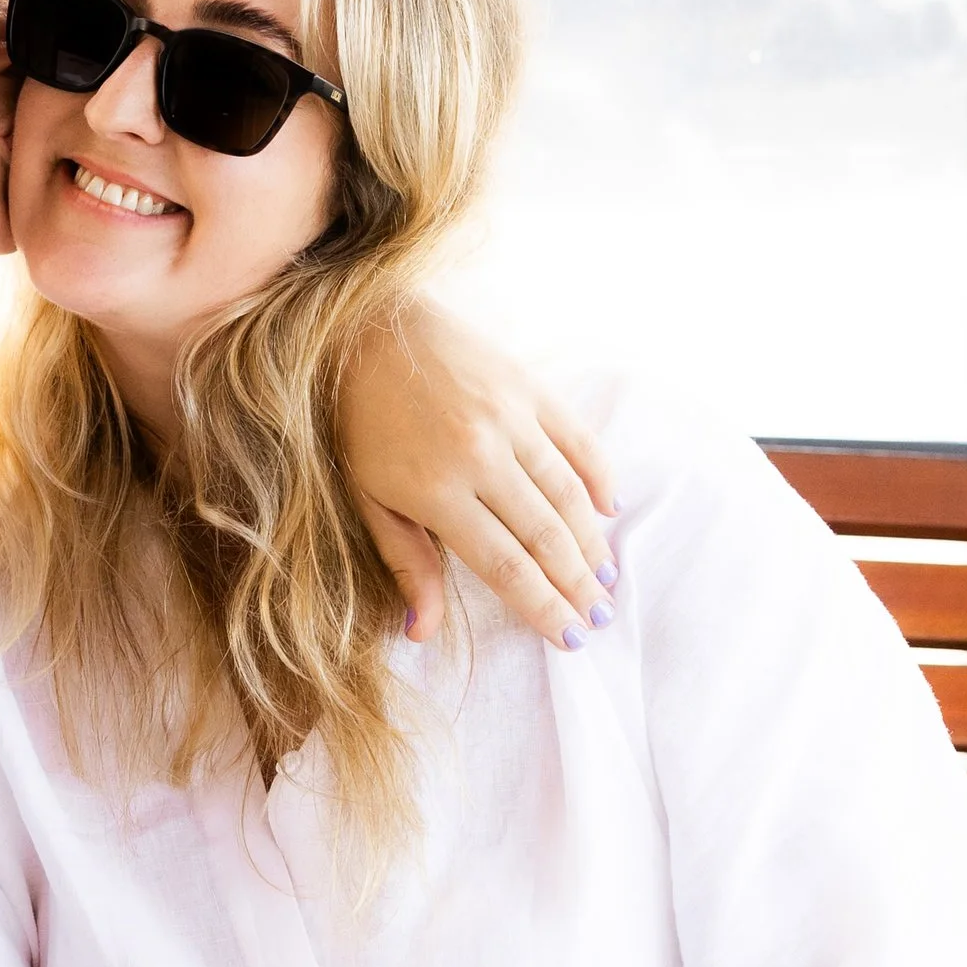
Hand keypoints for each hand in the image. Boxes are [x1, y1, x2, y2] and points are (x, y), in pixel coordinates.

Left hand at [341, 299, 617, 646]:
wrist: (365, 328)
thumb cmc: (358, 423)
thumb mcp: (365, 497)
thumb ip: (404, 562)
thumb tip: (421, 631)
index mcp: (436, 490)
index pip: (504, 565)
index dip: (542, 606)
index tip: (569, 637)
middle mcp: (481, 455)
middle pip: (544, 536)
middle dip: (576, 584)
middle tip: (599, 618)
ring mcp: (510, 417)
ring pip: (567, 493)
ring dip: (591, 541)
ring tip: (605, 577)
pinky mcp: (527, 386)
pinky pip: (576, 439)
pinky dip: (598, 476)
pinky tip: (608, 509)